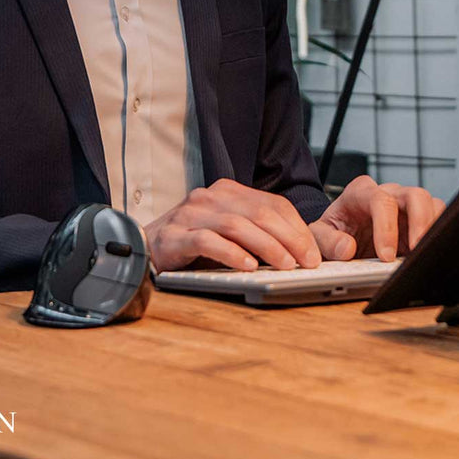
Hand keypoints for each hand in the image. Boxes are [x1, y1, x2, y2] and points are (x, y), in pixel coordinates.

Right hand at [143, 179, 322, 271]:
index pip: (273, 204)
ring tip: (284, 265)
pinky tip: (247, 266)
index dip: (297, 228)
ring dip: (265, 246)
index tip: (314, 253)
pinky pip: (207, 241)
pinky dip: (231, 253)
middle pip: (258, 213)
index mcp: (229, 191)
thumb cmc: (193, 243)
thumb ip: (260, 236)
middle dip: (288, 238)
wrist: (144, 247)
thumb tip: (303, 253)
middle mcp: (210, 197)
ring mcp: (191, 214)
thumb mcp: (231, 234)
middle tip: (306, 261)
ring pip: (236, 225)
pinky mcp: (175, 235)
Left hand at [308, 175, 445, 261]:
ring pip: (432, 204)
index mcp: (360, 193)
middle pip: (415, 194)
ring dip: (433, 228)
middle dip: (420, 222)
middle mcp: (387, 193)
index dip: (386, 227)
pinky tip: (430, 252)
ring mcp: (405, 206)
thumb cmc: (332, 232)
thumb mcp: (319, 237)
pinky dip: (438, 234)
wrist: (340, 237)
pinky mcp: (419, 220)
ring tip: (426, 253)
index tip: (385, 255)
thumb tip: (347, 248)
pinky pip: (439, 218)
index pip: (380, 200)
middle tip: (417, 250)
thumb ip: (328, 242)